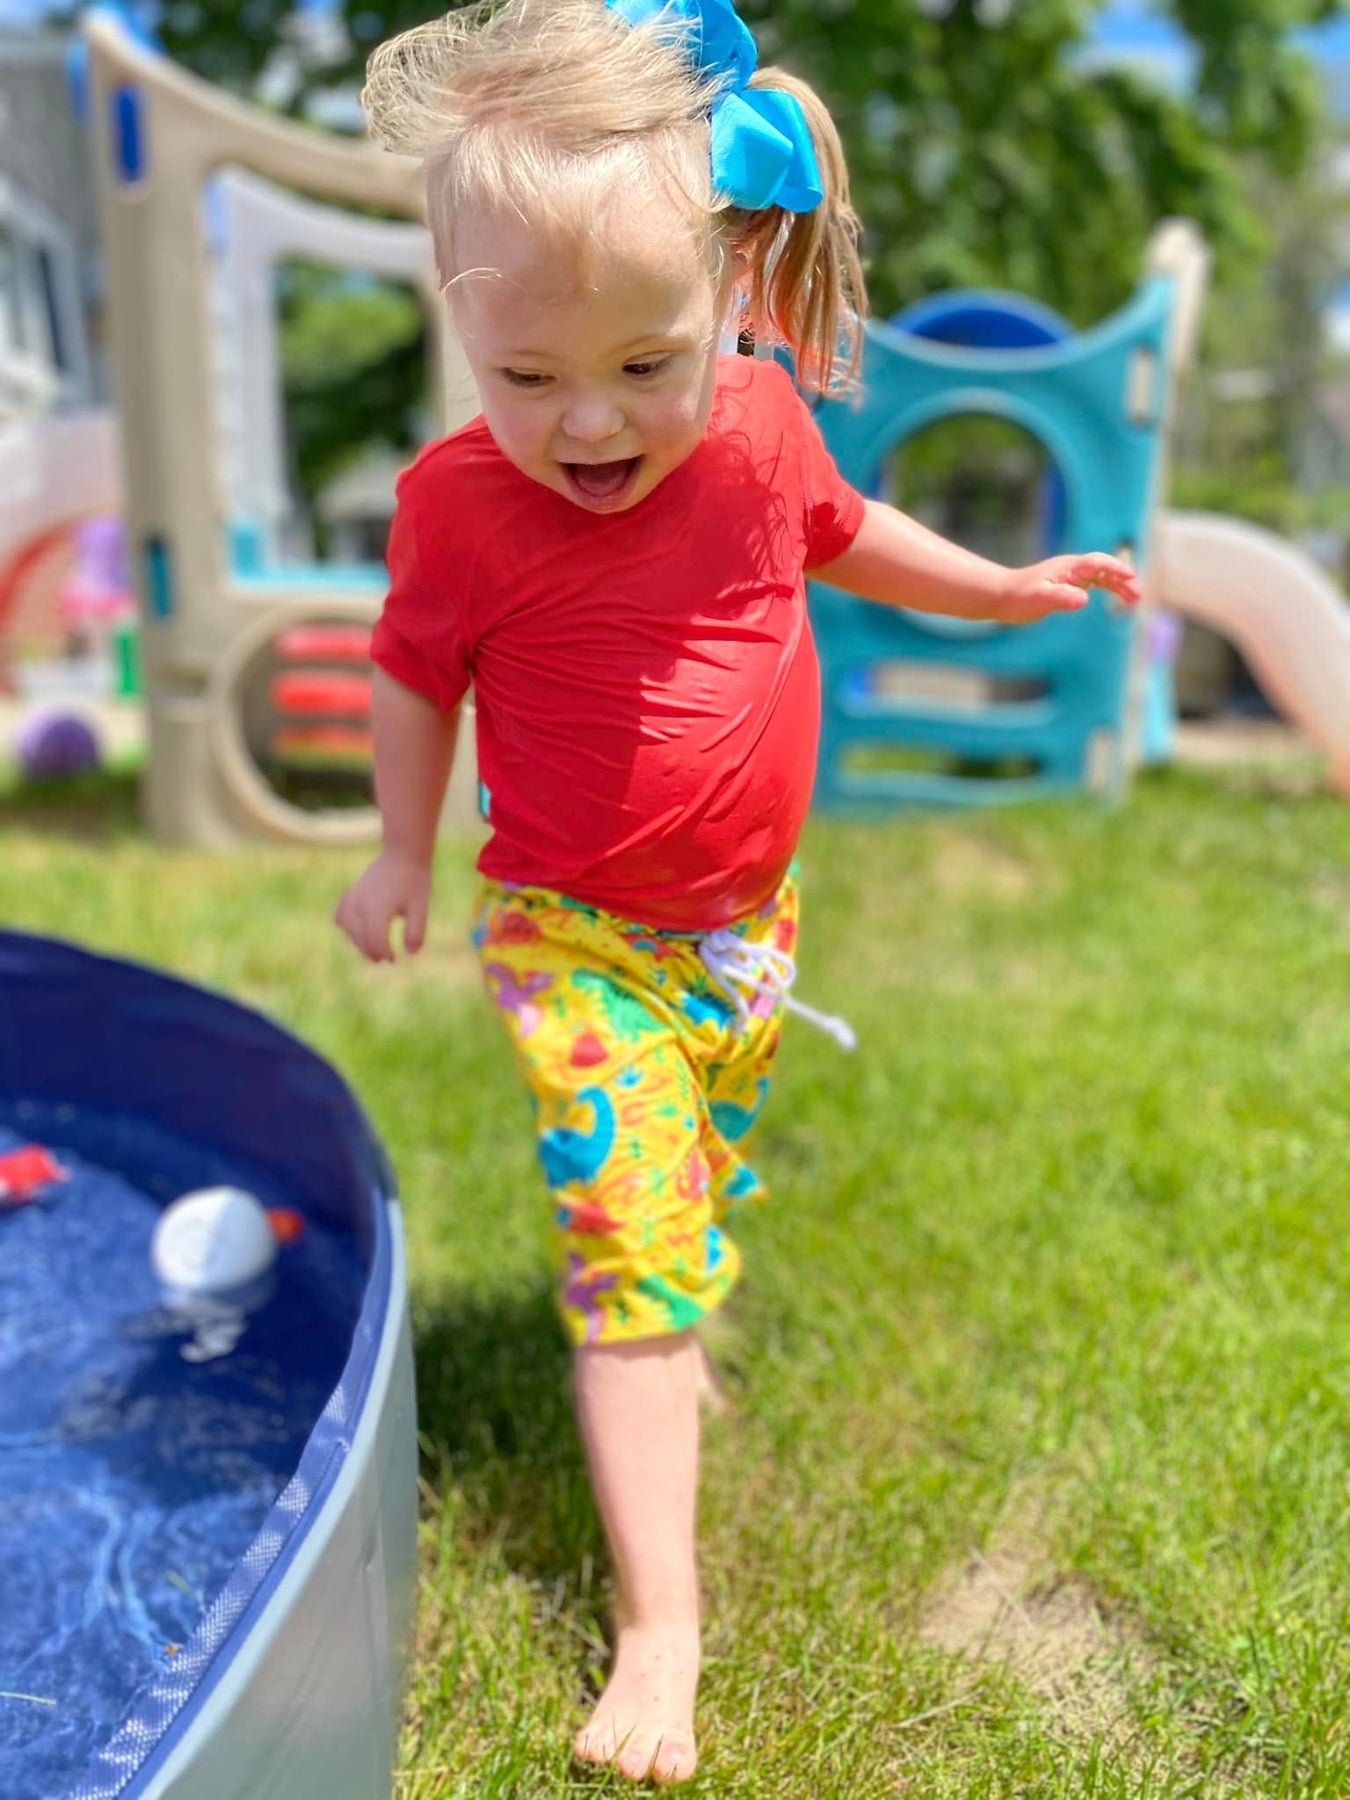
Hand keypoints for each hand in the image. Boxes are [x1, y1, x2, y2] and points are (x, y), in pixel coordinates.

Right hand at [334, 850, 431, 962]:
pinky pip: (341, 918)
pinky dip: (348, 927)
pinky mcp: (348, 896)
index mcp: (379, 909)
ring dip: (360, 942)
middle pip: (361, 939)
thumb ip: (416, 932)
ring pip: (349, 931)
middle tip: (386, 957)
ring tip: (376, 945)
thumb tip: (410, 954)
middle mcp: (361, 905)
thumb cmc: (413, 882)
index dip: (384, 954)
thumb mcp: (420, 908)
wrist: (402, 856)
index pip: (375, 941)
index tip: (394, 959)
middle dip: (373, 952)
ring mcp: (351, 899)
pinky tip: (361, 929)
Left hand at [999, 552, 1140, 624]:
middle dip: (1122, 579)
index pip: (1097, 563)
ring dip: (1119, 585)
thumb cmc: (1019, 597)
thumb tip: (1084, 598)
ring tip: (1134, 600)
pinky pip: (1094, 583)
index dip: (1115, 569)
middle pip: (1104, 568)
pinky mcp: (1068, 584)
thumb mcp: (1040, 599)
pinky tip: (1116, 598)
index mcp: (1068, 567)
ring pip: (1101, 576)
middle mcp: (1072, 568)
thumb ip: (1062, 597)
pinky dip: (1107, 588)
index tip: (1131, 577)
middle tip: (1137, 595)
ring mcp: (1071, 575)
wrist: (1001, 596)